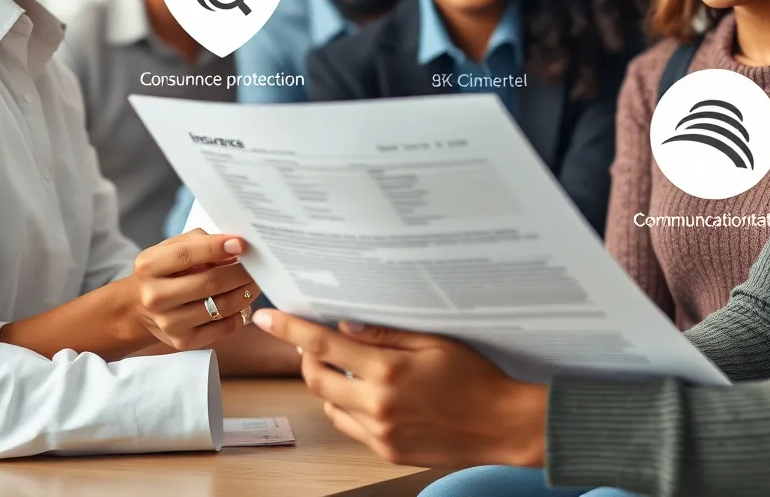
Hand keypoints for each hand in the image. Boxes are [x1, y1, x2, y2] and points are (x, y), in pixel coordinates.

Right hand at [129, 229, 260, 351]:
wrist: (140, 307)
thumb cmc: (165, 269)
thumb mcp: (173, 247)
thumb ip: (202, 241)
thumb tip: (236, 246)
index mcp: (150, 266)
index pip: (187, 254)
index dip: (217, 247)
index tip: (242, 243)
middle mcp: (155, 296)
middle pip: (210, 282)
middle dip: (241, 272)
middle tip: (258, 264)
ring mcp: (169, 323)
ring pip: (221, 306)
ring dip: (246, 291)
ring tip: (255, 281)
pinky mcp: (183, 342)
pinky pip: (224, 327)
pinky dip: (240, 312)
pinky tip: (243, 301)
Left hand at [250, 311, 546, 468]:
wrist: (500, 424)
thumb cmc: (474, 377)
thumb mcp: (434, 341)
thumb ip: (386, 334)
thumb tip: (346, 325)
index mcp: (388, 372)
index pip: (325, 346)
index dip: (291, 330)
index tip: (268, 319)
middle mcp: (377, 405)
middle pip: (316, 379)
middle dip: (305, 357)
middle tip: (312, 340)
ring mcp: (379, 433)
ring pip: (329, 404)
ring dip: (326, 382)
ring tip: (344, 363)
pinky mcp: (386, 450)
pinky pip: (349, 425)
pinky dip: (345, 405)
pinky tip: (364, 391)